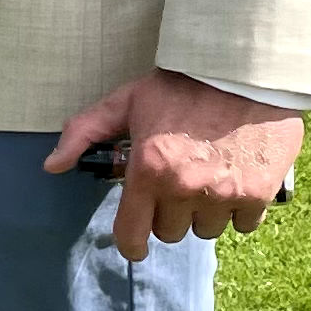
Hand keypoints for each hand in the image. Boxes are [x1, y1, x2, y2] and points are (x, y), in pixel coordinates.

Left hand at [45, 70, 304, 261]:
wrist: (244, 69)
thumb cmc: (182, 85)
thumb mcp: (127, 101)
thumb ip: (85, 132)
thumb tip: (52, 165)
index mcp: (148, 170)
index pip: (132, 234)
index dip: (132, 242)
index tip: (136, 241)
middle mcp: (184, 188)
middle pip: (170, 232)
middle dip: (170, 212)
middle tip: (178, 182)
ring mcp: (223, 193)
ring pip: (207, 230)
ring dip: (205, 212)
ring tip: (209, 178)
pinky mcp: (258, 192)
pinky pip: (243, 224)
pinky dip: (241, 209)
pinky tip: (237, 181)